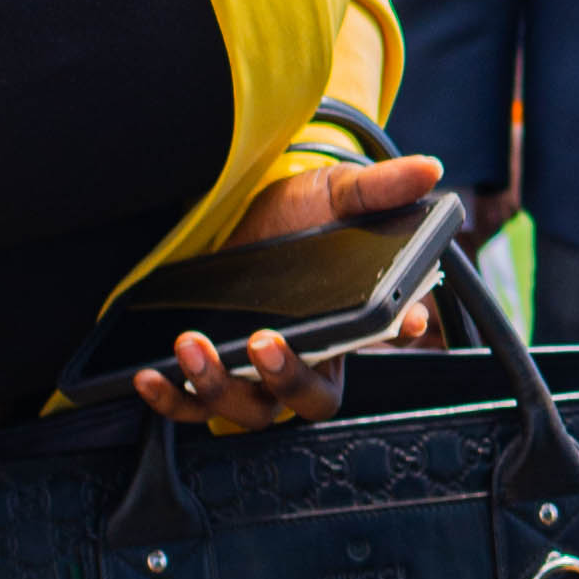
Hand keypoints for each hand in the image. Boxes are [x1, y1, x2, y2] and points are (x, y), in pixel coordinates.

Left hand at [137, 144, 449, 432]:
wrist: (235, 213)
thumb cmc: (295, 215)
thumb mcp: (335, 193)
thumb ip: (378, 187)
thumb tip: (428, 168)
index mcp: (351, 325)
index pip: (387, 338)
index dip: (397, 334)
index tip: (401, 319)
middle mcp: (308, 360)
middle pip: (309, 398)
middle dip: (287, 379)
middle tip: (264, 343)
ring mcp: (257, 374)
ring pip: (249, 409)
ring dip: (219, 386)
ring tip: (192, 344)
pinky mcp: (211, 374)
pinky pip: (193, 407)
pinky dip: (173, 399)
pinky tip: (151, 375)